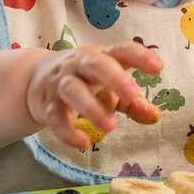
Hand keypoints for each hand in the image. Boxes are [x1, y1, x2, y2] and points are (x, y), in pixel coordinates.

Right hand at [26, 42, 162, 149]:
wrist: (35, 78)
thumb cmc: (85, 82)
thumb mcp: (110, 87)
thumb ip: (133, 102)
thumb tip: (155, 116)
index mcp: (102, 57)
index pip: (121, 50)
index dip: (139, 56)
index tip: (158, 67)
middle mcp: (80, 65)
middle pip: (96, 64)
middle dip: (114, 77)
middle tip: (132, 94)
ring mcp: (61, 83)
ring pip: (73, 89)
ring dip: (91, 107)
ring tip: (111, 127)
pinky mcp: (47, 104)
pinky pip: (55, 117)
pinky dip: (68, 131)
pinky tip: (84, 143)